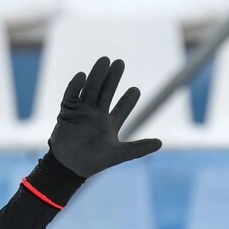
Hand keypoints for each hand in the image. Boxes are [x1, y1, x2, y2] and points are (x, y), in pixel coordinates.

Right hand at [49, 57, 161, 177]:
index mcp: (110, 123)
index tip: (136, 89)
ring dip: (97, 75)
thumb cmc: (94, 162)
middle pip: (106, 91)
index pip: (123, 107)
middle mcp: (96, 114)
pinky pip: (71, 96)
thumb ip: (139, 148)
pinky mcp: (67, 112)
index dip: (129, 98)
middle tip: (120, 63)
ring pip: (91, 89)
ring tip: (104, 60)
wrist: (70, 167)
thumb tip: (161, 143)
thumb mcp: (120, 154)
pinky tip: (82, 75)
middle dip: (113, 78)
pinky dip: (75, 86)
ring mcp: (82, 112)